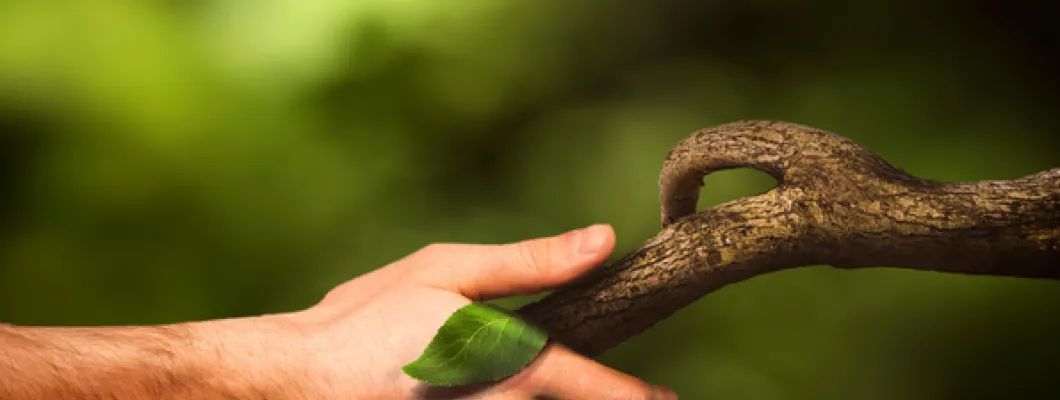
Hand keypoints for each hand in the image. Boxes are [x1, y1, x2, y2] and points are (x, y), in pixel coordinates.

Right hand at [273, 224, 677, 398]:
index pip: (586, 383)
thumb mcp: (446, 270)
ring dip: (537, 393)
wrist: (297, 376)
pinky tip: (478, 377)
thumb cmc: (366, 316)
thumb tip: (601, 241)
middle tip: (614, 388)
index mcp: (504, 359)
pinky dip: (499, 397)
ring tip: (501, 365)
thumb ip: (528, 263)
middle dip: (584, 395)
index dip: (629, 396)